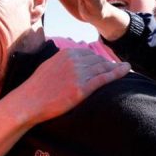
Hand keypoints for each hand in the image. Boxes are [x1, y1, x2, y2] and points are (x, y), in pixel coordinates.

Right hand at [9, 48, 129, 123]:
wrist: (28, 102)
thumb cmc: (36, 87)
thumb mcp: (49, 66)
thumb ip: (62, 61)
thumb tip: (72, 60)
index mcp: (65, 53)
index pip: (88, 53)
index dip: (98, 59)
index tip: (105, 62)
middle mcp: (74, 61)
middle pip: (98, 60)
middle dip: (108, 63)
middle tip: (118, 67)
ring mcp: (78, 74)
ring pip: (103, 68)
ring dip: (116, 67)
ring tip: (126, 69)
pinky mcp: (81, 89)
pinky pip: (104, 78)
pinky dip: (117, 73)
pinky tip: (126, 71)